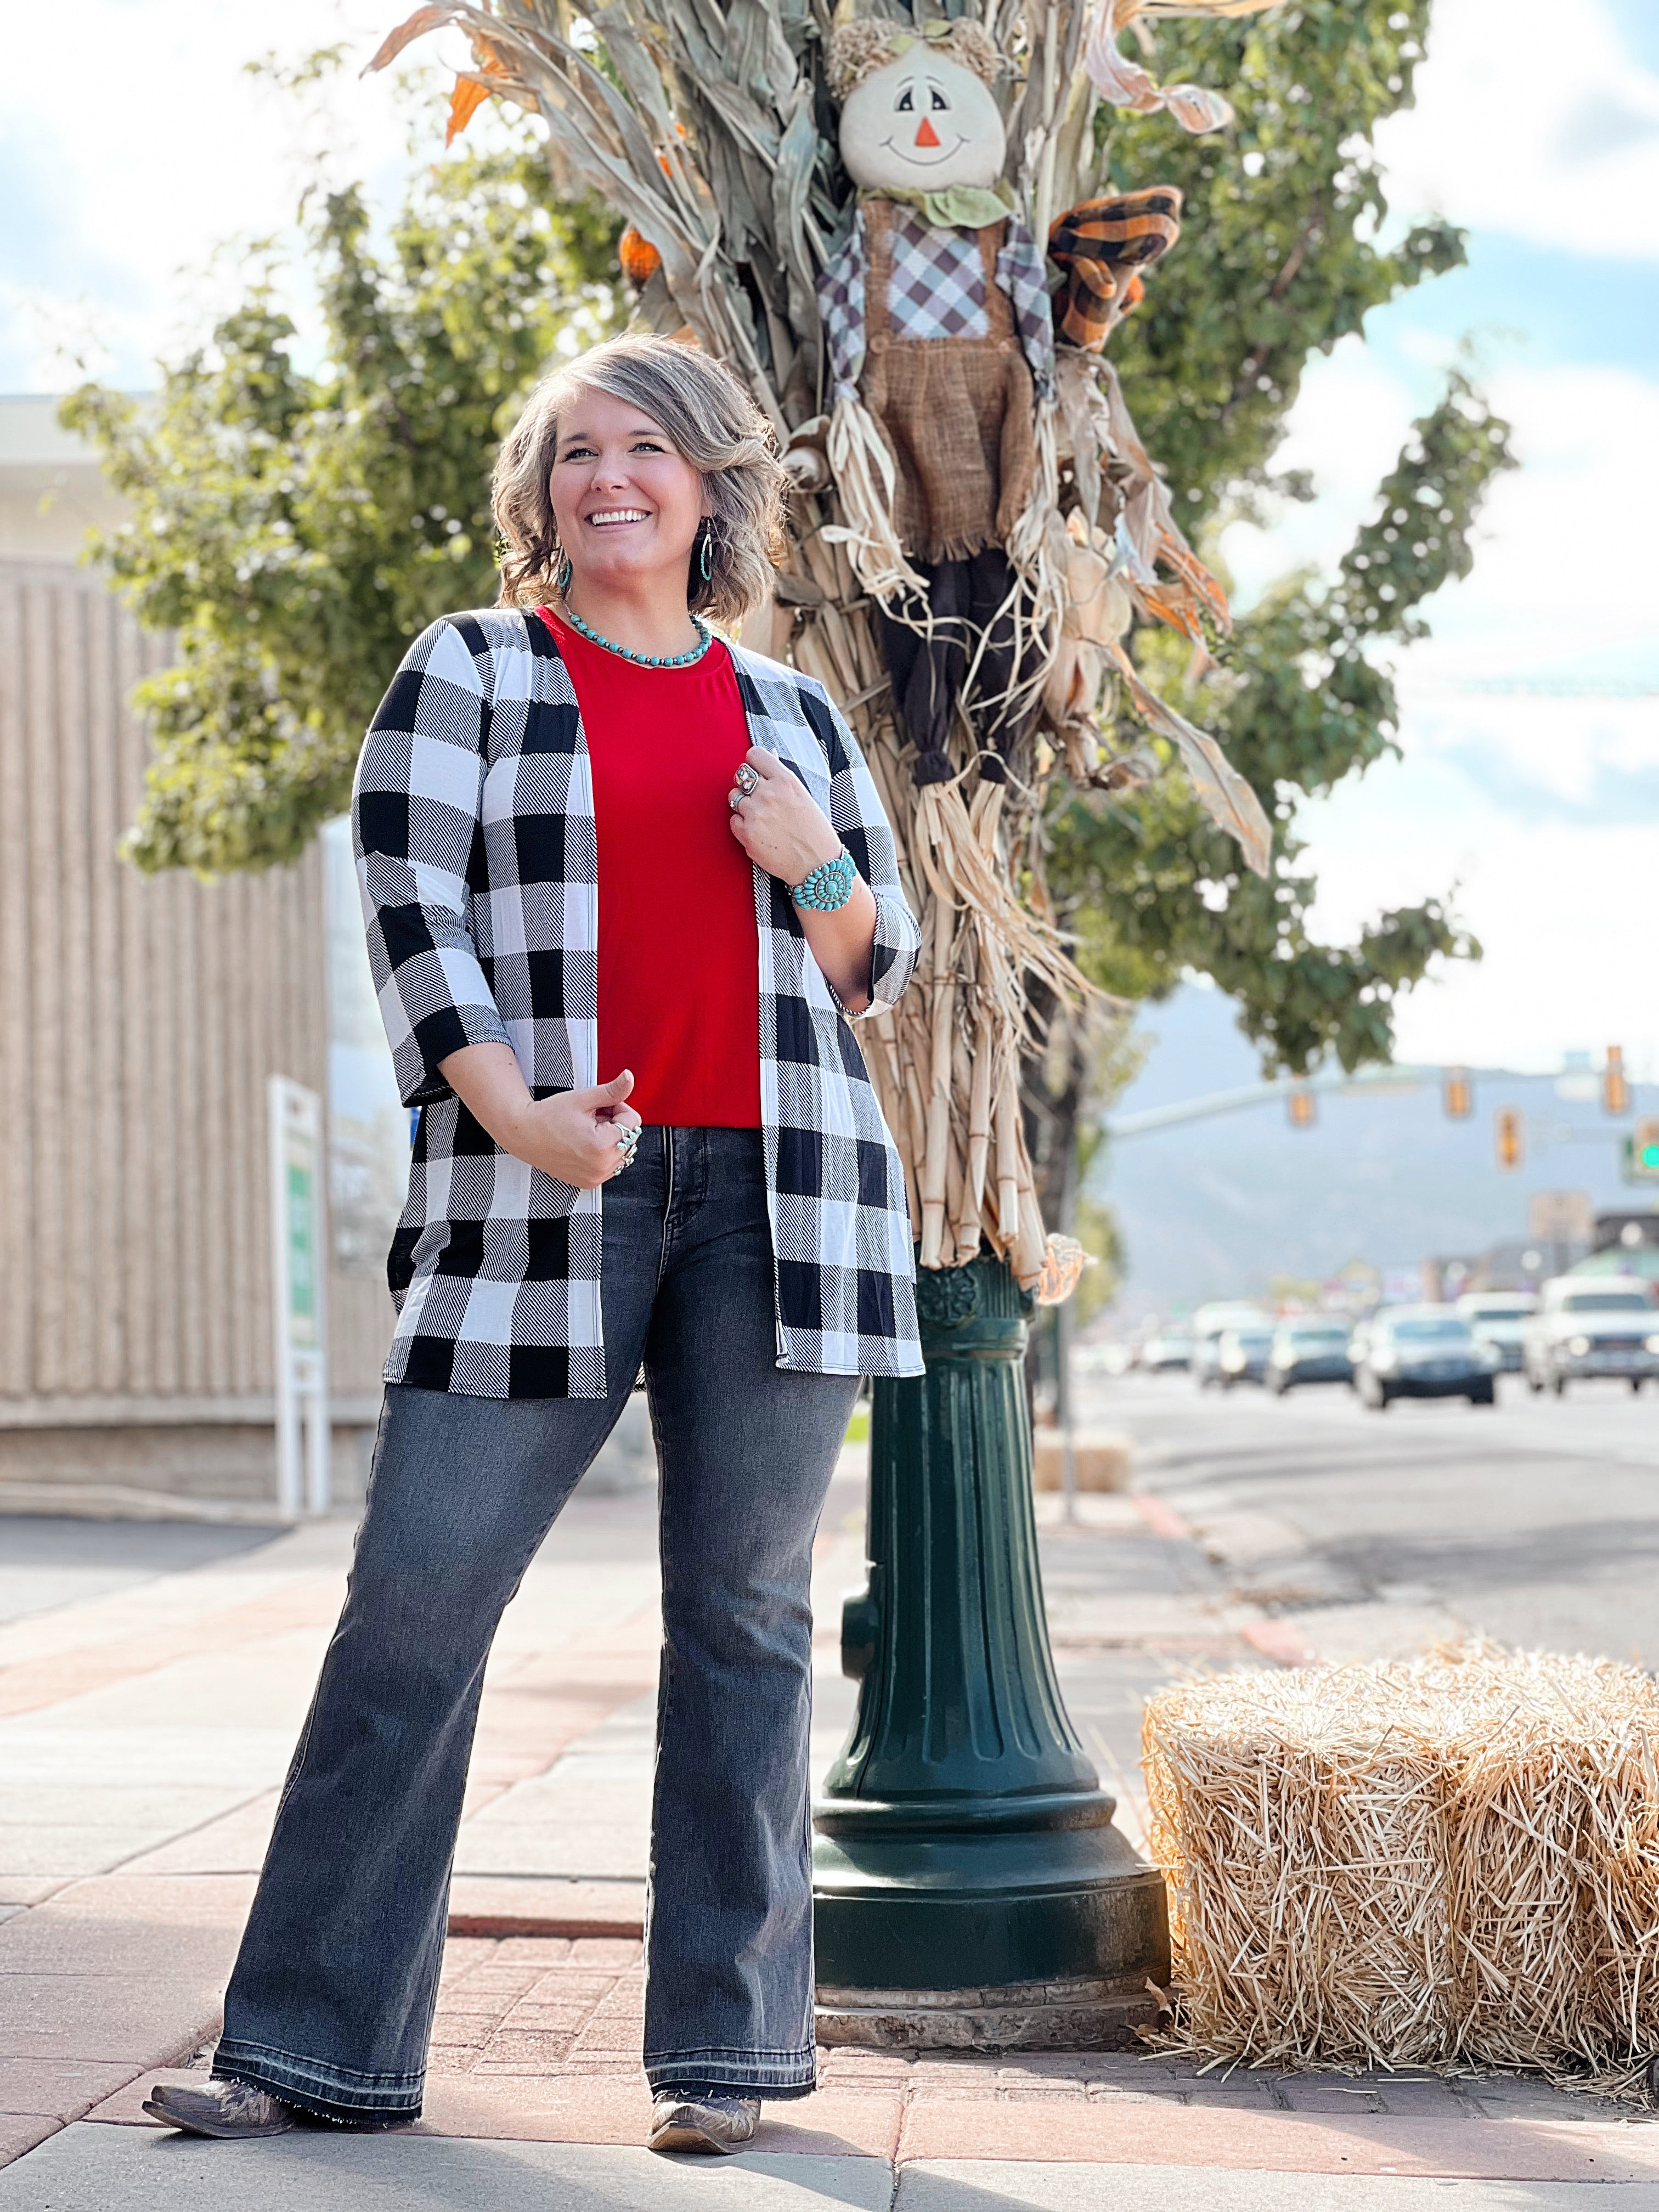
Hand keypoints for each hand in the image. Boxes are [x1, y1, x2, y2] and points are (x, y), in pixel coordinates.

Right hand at [501, 1069, 642, 1190]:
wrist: (524, 1134)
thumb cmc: (548, 1117)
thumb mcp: (583, 1099)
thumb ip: (612, 1091)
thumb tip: (629, 1079)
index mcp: (601, 1145)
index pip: (633, 1121)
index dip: (617, 1108)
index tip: (599, 1107)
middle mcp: (601, 1166)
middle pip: (630, 1138)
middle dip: (615, 1125)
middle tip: (591, 1119)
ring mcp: (595, 1177)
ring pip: (622, 1152)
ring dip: (611, 1140)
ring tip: (587, 1132)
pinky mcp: (589, 1182)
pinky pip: (610, 1166)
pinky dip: (603, 1154)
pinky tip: (585, 1144)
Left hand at [728, 748, 840, 886]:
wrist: (817, 865)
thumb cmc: (815, 832)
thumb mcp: (805, 796)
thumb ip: (782, 777)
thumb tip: (769, 756)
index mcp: (786, 781)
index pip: (754, 755)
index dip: (755, 763)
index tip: (757, 772)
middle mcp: (768, 794)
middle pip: (741, 775)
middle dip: (748, 784)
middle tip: (759, 797)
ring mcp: (755, 814)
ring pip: (734, 797)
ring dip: (743, 805)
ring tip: (760, 816)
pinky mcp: (746, 834)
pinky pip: (733, 820)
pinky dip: (742, 824)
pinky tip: (758, 830)